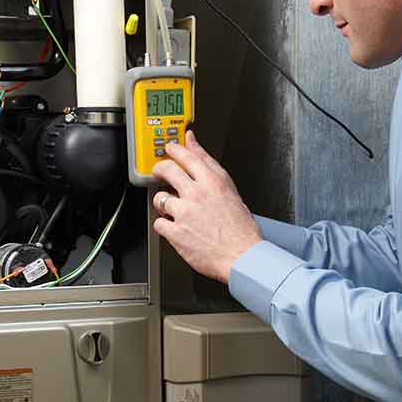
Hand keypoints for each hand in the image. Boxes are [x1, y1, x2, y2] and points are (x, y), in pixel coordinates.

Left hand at [151, 130, 261, 283]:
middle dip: (159, 169)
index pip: (188, 156)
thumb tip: (195, 144)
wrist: (242, 257)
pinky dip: (164, 225)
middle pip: (167, 170)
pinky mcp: (176, 233)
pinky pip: (158, 223)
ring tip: (171, 208)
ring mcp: (184, 213)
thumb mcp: (230, 191)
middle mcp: (197, 194)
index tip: (171, 148)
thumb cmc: (241, 230)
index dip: (175, 149)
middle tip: (159, 173)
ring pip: (159, 198)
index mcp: (213, 182)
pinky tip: (173, 227)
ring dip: (163, 202)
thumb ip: (210, 166)